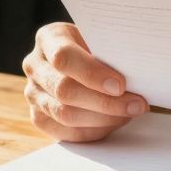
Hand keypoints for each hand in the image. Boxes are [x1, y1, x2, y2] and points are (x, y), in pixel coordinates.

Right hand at [22, 22, 147, 141]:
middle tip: (136, 104)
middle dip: (104, 101)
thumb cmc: (97, 47)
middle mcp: (35, 65)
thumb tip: (138, 75)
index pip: (63, 57)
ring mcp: (33, 93)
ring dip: (103, 118)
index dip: (92, 73)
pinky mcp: (39, 117)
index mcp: (48, 38)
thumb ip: (111, 53)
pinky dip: (95, 130)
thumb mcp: (102, 39)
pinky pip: (66, 132)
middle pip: (64, 90)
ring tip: (129, 113)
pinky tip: (115, 122)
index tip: (121, 85)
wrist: (82, 60)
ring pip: (65, 115)